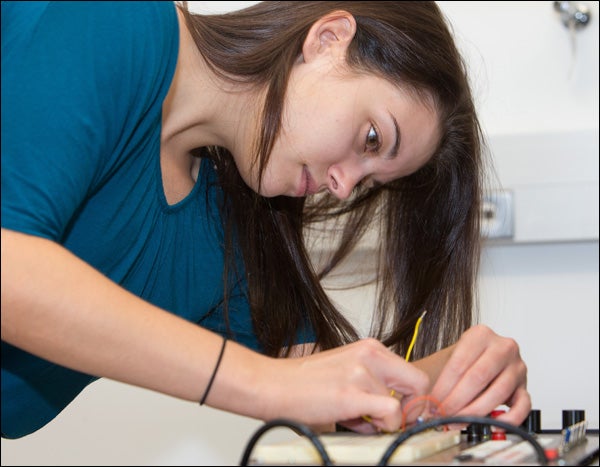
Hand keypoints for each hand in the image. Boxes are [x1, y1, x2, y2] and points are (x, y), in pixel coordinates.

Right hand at [263, 338, 429, 433]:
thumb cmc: (304, 382)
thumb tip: (399, 407)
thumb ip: (374, 382)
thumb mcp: (347, 370)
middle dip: (410, 408)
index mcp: (369, 347)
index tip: (403, 410)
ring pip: (400, 405)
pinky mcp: (352, 393)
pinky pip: (391, 414)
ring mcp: (361, 372)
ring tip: (354, 417)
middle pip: (418, 382)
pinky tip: (359, 423)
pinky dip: (382, 426)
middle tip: (391, 419)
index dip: (411, 397)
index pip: (413, 372)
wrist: (273, 385)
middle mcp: (369, 354)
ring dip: (382, 420)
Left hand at [428, 324, 529, 425]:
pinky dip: (508, 419)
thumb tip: (428, 401)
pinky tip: (492, 424)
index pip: (459, 363)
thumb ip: (443, 375)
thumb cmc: (466, 359)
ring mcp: (517, 367)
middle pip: (478, 377)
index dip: (444, 386)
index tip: (434, 401)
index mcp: (481, 335)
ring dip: (475, 411)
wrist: (483, 358)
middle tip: (444, 413)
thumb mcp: (453, 356)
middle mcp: (503, 348)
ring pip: (498, 392)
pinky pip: (523, 406)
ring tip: (459, 420)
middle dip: (457, 400)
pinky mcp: (525, 386)